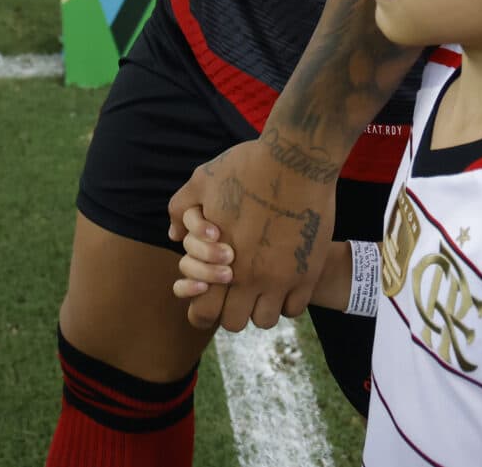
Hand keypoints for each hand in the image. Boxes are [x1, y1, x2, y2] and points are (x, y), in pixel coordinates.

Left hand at [166, 136, 335, 332]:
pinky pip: (294, 308)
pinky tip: (283, 280)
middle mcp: (249, 276)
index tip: (208, 300)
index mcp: (219, 259)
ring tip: (260, 286)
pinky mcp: (308, 273)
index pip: (204, 312)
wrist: (298, 159)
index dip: (202, 311)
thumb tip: (173, 235)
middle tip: (236, 290)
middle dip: (232, 310)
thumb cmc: (248, 165)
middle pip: (235, 322)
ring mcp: (281, 278)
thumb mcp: (204, 180)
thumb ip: (181, 209)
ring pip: (265, 320)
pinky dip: (286, 301)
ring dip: (260, 307)